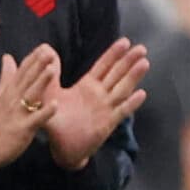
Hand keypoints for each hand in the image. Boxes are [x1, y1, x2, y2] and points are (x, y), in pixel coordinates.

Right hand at [0, 47, 61, 167]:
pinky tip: (55, 105)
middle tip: (49, 52)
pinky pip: (36, 119)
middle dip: (38, 65)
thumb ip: (6, 76)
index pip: (22, 72)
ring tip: (52, 69)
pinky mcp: (23, 128)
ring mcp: (18, 113)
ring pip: (31, 95)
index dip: (33, 59)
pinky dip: (45, 112)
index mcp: (10, 91)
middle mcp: (13, 99)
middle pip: (27, 79)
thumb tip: (7, 57)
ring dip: (41, 82)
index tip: (44, 46)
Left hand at [43, 37, 150, 169]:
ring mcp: (106, 109)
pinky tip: (141, 94)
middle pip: (117, 74)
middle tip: (142, 48)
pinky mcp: (107, 124)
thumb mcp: (49, 95)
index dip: (114, 54)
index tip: (125, 41)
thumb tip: (45, 54)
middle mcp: (99, 95)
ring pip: (122, 89)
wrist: (62, 148)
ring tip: (144, 63)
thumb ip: (48, 77)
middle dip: (129, 61)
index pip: (103, 66)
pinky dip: (131, 103)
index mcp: (87, 86)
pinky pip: (121, 112)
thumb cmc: (56, 122)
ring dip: (133, 76)